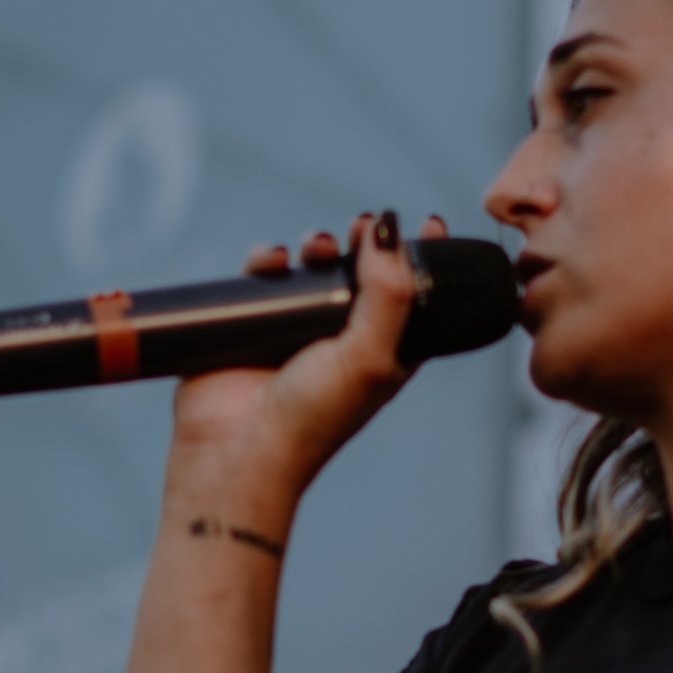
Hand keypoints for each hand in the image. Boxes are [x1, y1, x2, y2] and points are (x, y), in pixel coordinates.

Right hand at [167, 211, 450, 495]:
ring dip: (319, 246)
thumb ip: (389, 293)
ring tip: (319, 245)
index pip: (416, 303)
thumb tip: (389, 228)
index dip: (426, 264)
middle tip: (365, 225)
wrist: (239, 449)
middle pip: (364, 277)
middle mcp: (344, 342)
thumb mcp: (369, 356)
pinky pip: (265, 278)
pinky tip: (274, 260)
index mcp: (385, 355)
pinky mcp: (252, 325)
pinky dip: (270, 260)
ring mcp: (296, 332)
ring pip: (313, 270)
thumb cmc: (313, 416)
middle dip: (367, 245)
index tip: (433, 223)